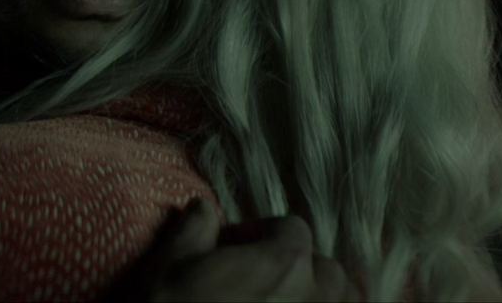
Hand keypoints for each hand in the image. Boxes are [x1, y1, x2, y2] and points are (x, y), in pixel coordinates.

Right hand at [106, 198, 363, 302]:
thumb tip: (203, 208)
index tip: (236, 247)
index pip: (293, 229)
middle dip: (300, 268)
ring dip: (322, 299)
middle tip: (261, 282)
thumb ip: (195, 228)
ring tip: (286, 302)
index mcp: (285, 263)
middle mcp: (315, 297)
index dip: (262, 233)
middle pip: (327, 269)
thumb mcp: (174, 264)